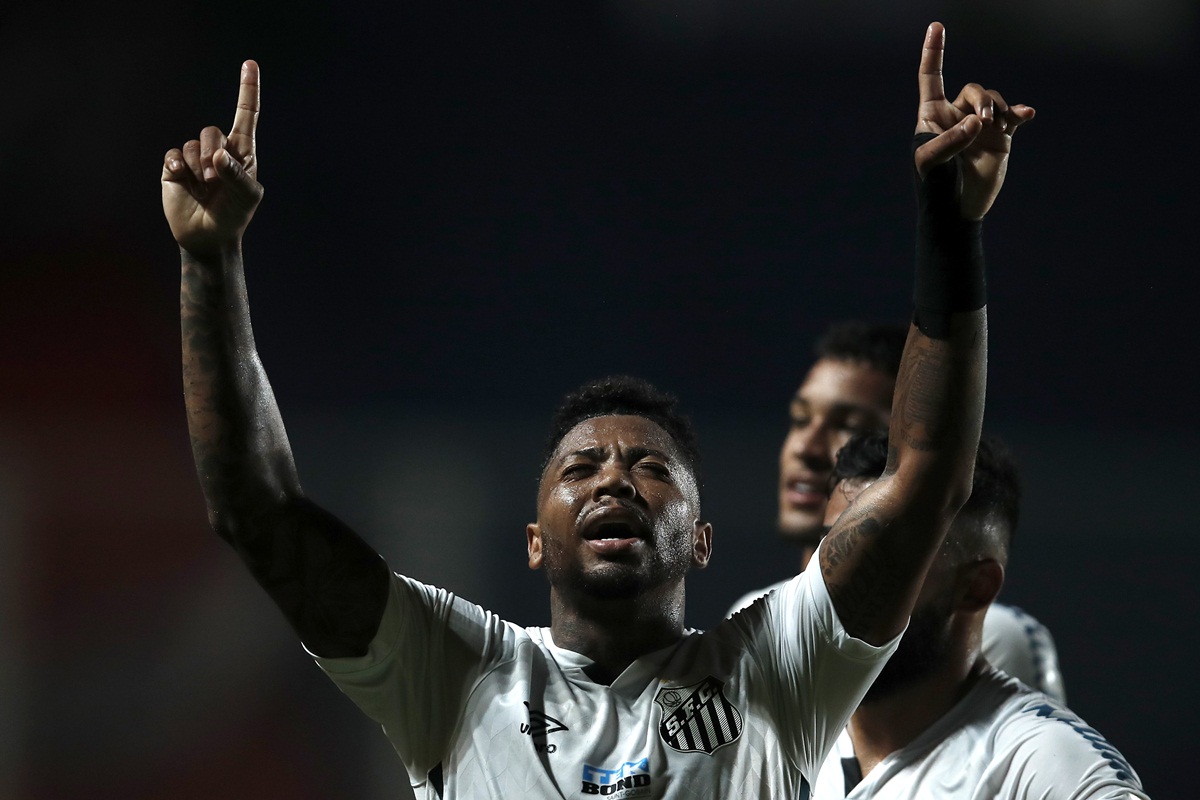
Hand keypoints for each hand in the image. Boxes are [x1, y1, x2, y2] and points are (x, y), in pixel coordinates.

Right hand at [162, 61, 262, 255]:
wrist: (207, 237)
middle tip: (214, 180)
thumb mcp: (247, 197)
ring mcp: (194, 158)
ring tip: (203, 187)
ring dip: (197, 166)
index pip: (246, 115)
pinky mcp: (174, 168)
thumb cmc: (234, 215)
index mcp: (242, 153)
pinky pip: (173, 155)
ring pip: (191, 144)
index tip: (250, 64)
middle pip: (212, 131)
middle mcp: (218, 151)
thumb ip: (237, 174)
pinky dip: (178, 168)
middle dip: (213, 154)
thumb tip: (217, 155)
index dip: (248, 90)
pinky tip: (182, 182)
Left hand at [913, 23, 1034, 219]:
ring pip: (994, 100)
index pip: (932, 78)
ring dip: (999, 109)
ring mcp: (979, 126)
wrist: (958, 212)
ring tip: (996, 127)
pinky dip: (1020, 112)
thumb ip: (949, 141)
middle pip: (973, 89)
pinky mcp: (1000, 138)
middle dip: (982, 100)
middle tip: (984, 121)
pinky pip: (1013, 115)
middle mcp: (956, 117)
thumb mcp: (930, 164)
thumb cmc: (934, 188)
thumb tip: (976, 122)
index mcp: (931, 117)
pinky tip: (1026, 114)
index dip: (934, 53)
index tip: (937, 26)